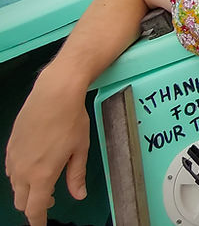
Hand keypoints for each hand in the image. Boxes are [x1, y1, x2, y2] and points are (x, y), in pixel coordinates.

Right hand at [5, 71, 89, 225]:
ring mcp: (14, 158)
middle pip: (21, 201)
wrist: (54, 94)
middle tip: (51, 200)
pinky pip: (11, 169)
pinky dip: (21, 175)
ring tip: (46, 180)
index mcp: (41, 175)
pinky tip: (34, 166)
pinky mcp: (11, 146)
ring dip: (27, 190)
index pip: (34, 209)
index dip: (37, 221)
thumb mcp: (80, 150)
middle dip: (34, 206)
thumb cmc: (71, 120)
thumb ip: (76, 176)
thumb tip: (79, 195)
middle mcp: (23, 170)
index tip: (41, 225)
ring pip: (15, 185)